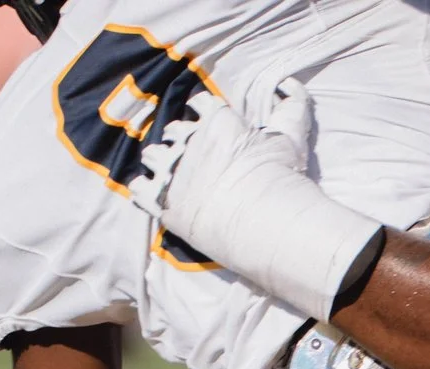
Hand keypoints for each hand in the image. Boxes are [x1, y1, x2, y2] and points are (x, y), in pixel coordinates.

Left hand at [130, 81, 381, 321]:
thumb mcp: (291, 137)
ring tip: (172, 174)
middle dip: (181, 139)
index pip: (200, 102)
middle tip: (195, 155)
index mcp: (216, 120)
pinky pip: (138, 188)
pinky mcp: (162, 200)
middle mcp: (188, 140)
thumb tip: (290, 84)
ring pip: (152, 155)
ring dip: (161, 162)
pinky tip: (157, 195)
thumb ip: (291, 106)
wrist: (270, 223)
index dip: (204, 111)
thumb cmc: (282, 179)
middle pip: (173, 129)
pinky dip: (145, 190)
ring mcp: (172, 170)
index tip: (210, 122)